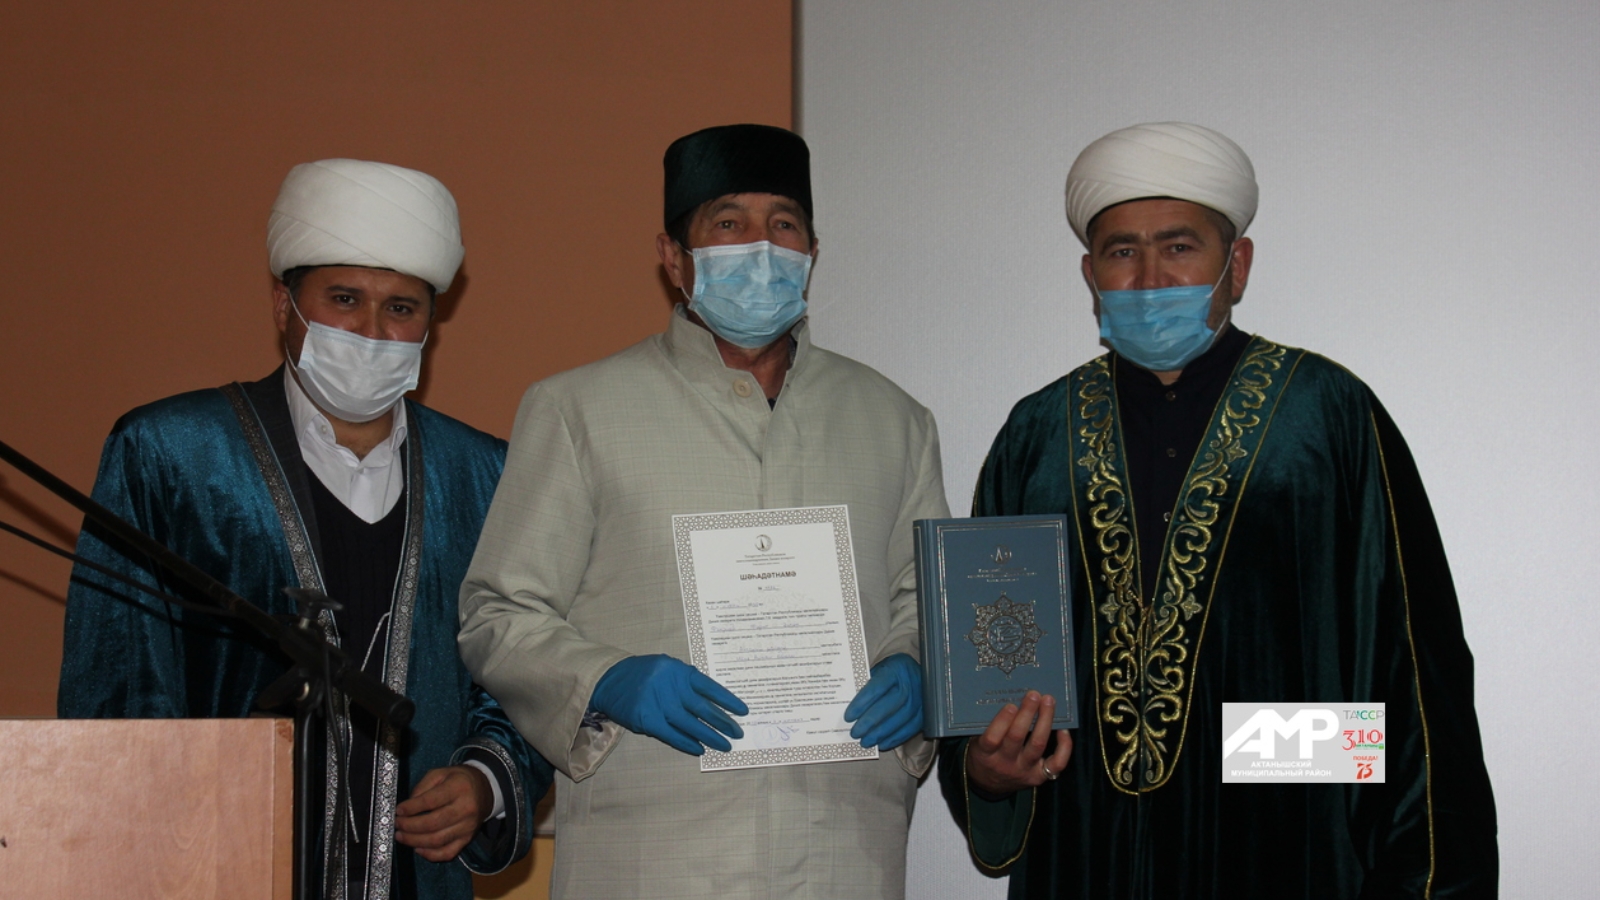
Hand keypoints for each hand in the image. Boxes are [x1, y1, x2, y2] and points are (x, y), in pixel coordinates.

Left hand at [393, 765, 492, 862]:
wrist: (485, 790)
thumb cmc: (459, 780)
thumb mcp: (441, 773)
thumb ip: (423, 786)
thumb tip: (407, 806)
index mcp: (459, 788)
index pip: (430, 801)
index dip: (411, 808)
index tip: (398, 811)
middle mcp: (466, 808)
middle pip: (432, 823)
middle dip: (409, 826)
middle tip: (397, 825)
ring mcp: (468, 826)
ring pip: (437, 840)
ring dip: (414, 841)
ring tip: (401, 836)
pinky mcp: (468, 839)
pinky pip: (448, 853)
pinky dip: (430, 854)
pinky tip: (418, 848)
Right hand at [590, 654, 748, 754]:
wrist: (609, 680)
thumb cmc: (643, 674)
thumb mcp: (666, 669)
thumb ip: (687, 683)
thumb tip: (714, 705)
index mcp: (679, 671)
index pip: (710, 687)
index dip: (728, 700)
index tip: (743, 711)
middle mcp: (670, 686)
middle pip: (703, 708)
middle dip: (723, 722)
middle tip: (738, 733)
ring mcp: (658, 704)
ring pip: (691, 724)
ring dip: (710, 736)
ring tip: (725, 745)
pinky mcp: (647, 720)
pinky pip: (672, 735)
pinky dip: (687, 743)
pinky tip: (700, 749)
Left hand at [843, 653, 923, 749]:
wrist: (920, 674)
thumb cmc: (894, 673)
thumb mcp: (880, 670)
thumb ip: (868, 685)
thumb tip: (850, 705)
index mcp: (896, 669)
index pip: (877, 687)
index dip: (862, 703)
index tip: (848, 716)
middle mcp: (910, 683)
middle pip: (889, 705)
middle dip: (870, 722)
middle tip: (855, 733)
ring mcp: (921, 699)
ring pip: (900, 720)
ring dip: (881, 733)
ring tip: (865, 741)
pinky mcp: (925, 714)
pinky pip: (910, 729)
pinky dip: (894, 738)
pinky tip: (881, 744)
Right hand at [966, 690, 1072, 796]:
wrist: (988, 784)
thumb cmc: (984, 754)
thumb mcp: (977, 741)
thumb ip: (988, 725)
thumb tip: (1008, 696)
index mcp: (985, 754)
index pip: (992, 738)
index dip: (1002, 721)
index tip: (1011, 705)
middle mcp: (1004, 764)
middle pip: (1017, 737)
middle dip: (1027, 713)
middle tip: (1034, 695)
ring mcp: (1024, 771)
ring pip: (1037, 744)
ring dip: (1045, 720)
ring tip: (1048, 701)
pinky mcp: (1039, 776)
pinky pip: (1056, 762)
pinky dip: (1063, 746)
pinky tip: (1063, 729)